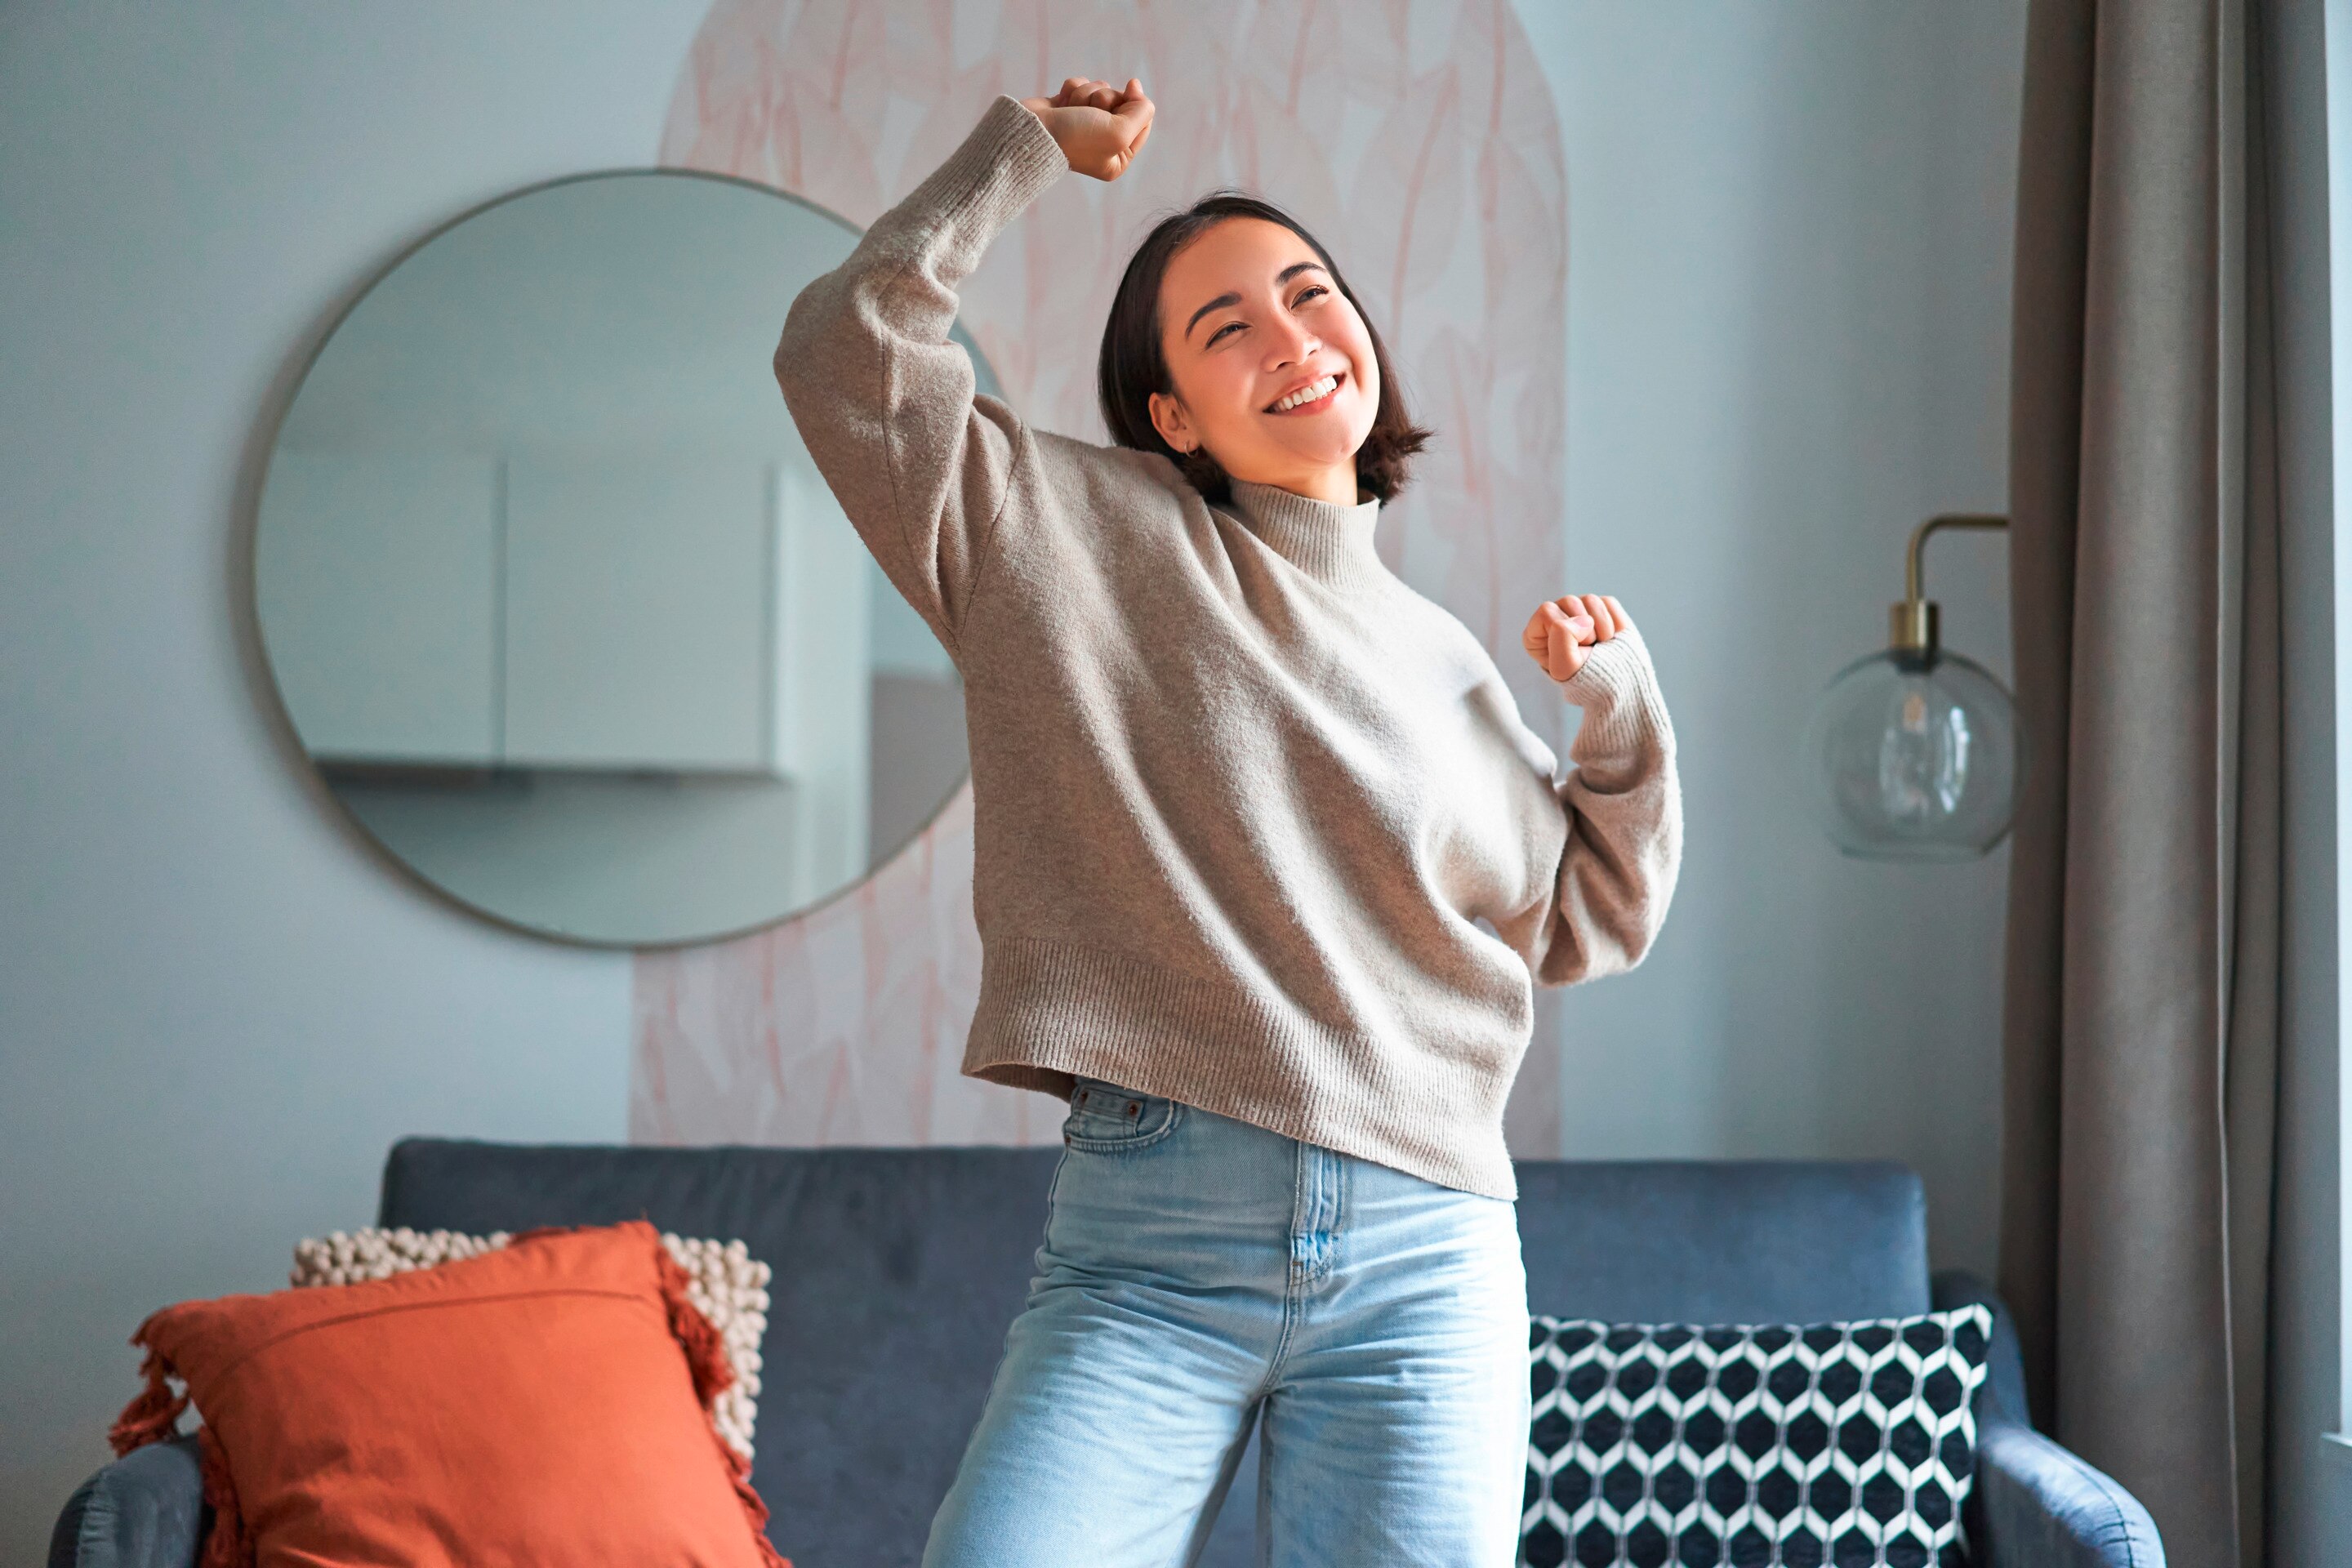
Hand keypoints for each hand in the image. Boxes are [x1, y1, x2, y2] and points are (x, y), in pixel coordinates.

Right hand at [1020, 76, 1153, 180]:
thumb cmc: (1076, 137)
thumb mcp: (1120, 132)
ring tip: (1073, 110)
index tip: (1129, 93)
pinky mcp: (1068, 108)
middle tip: (1093, 111)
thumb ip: (1142, 111)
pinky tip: (1062, 103)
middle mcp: (1104, 142)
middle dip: (1107, 99)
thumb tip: (1136, 86)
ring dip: (1088, 94)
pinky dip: (1073, 89)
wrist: (1033, 132)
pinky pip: (1081, 86)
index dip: (1136, 103)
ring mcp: (1085, 124)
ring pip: (1101, 90)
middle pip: (1122, 102)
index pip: (1143, 121)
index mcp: (1119, 157)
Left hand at [1522, 594, 1631, 682]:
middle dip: (1586, 629)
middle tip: (1589, 648)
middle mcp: (1555, 618)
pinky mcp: (1599, 609)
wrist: (1618, 682)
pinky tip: (1610, 638)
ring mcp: (1578, 612)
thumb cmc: (1586, 678)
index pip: (1546, 611)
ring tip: (1601, 645)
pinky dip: (1615, 624)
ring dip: (1602, 627)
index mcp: (1536, 634)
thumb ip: (1562, 639)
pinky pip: (1608, 603)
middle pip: (1569, 601)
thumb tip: (1583, 619)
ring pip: (1590, 601)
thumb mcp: (1566, 666)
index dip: (1565, 630)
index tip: (1574, 649)